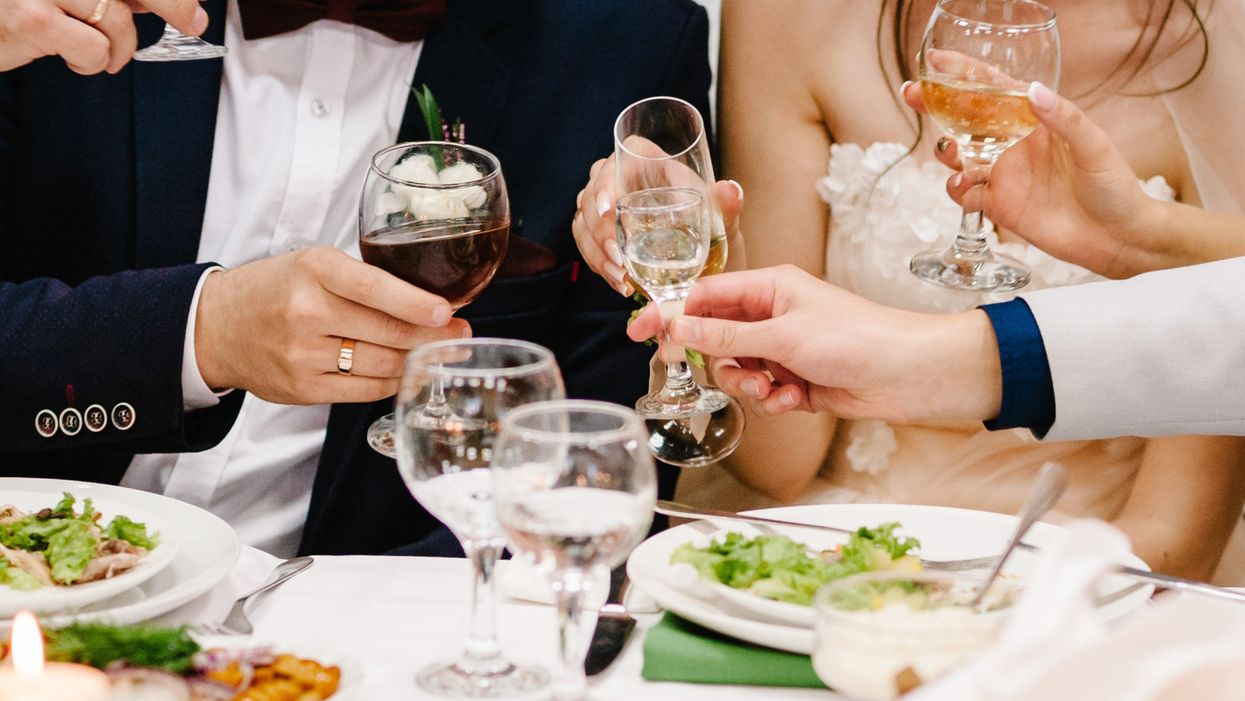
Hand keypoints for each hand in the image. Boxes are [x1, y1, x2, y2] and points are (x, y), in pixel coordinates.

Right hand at [0, 0, 207, 73]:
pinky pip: (93, 47)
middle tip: (195, 22)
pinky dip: (91, 62)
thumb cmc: (17, 8)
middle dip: (174, 4)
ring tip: (98, 53)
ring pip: (116, 17)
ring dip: (117, 45)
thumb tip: (174, 1)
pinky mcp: (33, 18)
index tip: (194, 9)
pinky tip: (71, 59)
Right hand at [194, 246, 469, 404]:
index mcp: (314, 269)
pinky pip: (364, 391)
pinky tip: (405, 373)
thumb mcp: (314, 265)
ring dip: (417, 361)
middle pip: (387, 332)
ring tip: (438, 353)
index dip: (416, 303)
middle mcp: (306, 311)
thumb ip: (365, 280)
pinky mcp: (302, 389)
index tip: (447, 312)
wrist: (217, 326)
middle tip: (460, 334)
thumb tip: (432, 305)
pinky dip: (392, 383)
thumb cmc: (277, 289)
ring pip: (382, 365)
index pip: (374, 287)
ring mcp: (302, 354)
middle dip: (433, 336)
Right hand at [572, 149, 743, 295]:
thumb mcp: (722, 218)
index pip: (618, 159)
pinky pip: (587, 246)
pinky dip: (600, 266)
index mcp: (649, 162)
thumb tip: (730, 189)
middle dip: (599, 227)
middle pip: (592, 193)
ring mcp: (606, 208)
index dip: (606, 181)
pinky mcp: (601, 235)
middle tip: (618, 255)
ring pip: (583, 222)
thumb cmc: (712, 228)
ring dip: (597, 252)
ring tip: (621, 276)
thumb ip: (727, 205)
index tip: (609, 209)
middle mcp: (621, 179)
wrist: (708, 259)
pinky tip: (620, 283)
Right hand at [628, 265, 1001, 423]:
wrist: (909, 375)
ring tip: (774, 388)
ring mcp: (784, 348)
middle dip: (715, 358)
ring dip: (748, 384)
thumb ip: (726, 335)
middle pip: (715, 336)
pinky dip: (773, 399)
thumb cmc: (856, 338)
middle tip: (705, 372)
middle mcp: (773, 315)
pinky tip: (796, 399)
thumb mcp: (782, 336)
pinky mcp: (797, 378)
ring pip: (737, 368)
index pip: (703, 295)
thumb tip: (677, 327)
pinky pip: (763, 390)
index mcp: (769, 287)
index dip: (670, 314)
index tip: (639, 332)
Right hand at [903, 80, 1163, 278]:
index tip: (937, 61)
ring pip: (959, 155)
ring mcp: (1005, 176)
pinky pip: (965, 194)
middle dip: (936, 105)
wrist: (1119, 239)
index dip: (965, 73)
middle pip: (966, 119)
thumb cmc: (1115, 187)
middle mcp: (1015, 145)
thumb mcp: (1095, 146)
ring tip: (951, 153)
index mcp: (1036, 121)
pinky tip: (963, 187)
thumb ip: (1063, 119)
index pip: (995, 89)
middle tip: (914, 95)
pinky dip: (956, 189)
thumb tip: (1035, 91)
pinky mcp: (999, 207)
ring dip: (946, 150)